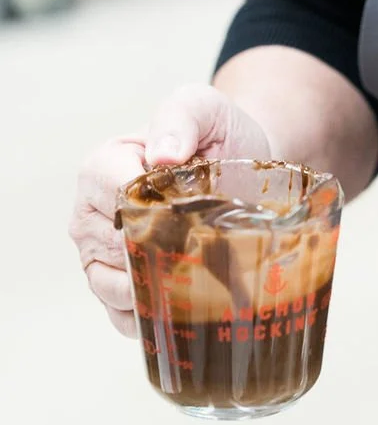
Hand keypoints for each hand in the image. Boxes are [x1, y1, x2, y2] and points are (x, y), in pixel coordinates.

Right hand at [69, 83, 273, 337]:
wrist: (239, 164)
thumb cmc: (217, 135)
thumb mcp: (204, 108)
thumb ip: (180, 116)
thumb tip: (164, 154)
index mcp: (102, 167)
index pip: (117, 199)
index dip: (158, 211)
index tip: (197, 212)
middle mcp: (91, 213)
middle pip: (117, 249)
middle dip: (163, 253)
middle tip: (208, 248)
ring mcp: (100, 254)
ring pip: (115, 289)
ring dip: (158, 288)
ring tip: (199, 275)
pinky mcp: (117, 288)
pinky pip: (122, 315)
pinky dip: (151, 316)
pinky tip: (183, 303)